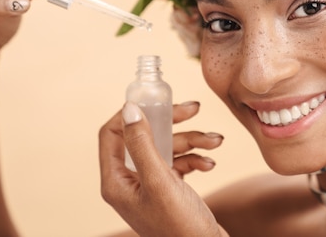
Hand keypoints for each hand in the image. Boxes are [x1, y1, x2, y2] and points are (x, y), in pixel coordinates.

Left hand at [99, 101, 227, 236]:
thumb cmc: (180, 227)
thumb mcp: (160, 180)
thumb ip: (143, 143)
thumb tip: (128, 108)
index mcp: (116, 181)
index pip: (111, 134)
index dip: (130, 114)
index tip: (154, 101)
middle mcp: (129, 182)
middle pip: (143, 136)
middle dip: (171, 123)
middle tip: (192, 109)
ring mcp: (149, 185)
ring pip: (166, 148)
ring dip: (192, 141)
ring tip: (215, 140)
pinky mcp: (168, 189)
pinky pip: (179, 163)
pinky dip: (195, 159)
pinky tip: (209, 163)